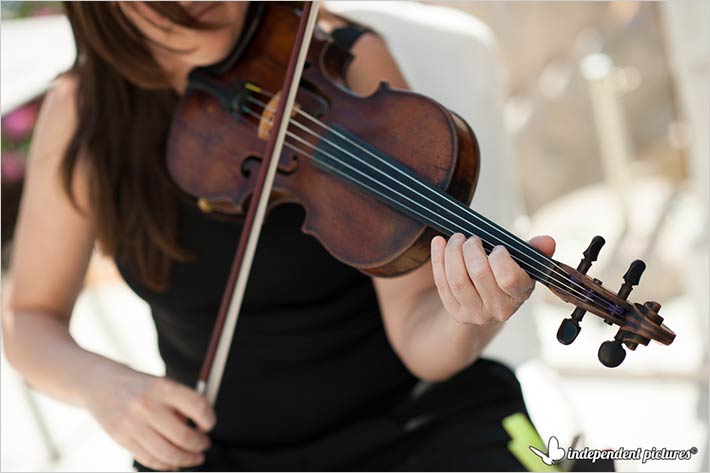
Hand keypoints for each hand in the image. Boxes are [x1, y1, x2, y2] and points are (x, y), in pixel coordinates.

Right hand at [84, 364, 215, 470]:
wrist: (100, 384)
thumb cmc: (139, 385)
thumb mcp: (163, 384)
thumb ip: (180, 404)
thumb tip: (201, 428)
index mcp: (162, 388)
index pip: (197, 407)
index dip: (209, 420)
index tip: (210, 425)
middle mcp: (147, 406)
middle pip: (183, 436)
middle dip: (200, 444)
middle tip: (205, 444)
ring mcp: (133, 425)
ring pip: (167, 453)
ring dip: (187, 459)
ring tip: (196, 457)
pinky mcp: (122, 439)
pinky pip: (149, 459)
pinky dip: (166, 465)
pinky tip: (175, 463)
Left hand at [431, 233, 555, 324]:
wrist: (488, 305)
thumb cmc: (506, 277)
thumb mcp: (524, 264)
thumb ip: (535, 250)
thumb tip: (548, 241)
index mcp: (519, 295)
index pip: (509, 278)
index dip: (500, 258)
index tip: (497, 247)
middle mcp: (498, 309)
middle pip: (479, 274)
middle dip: (472, 249)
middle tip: (472, 239)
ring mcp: (474, 313)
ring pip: (457, 280)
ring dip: (453, 253)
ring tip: (456, 239)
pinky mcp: (454, 311)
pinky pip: (442, 283)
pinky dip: (438, 259)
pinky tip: (439, 242)